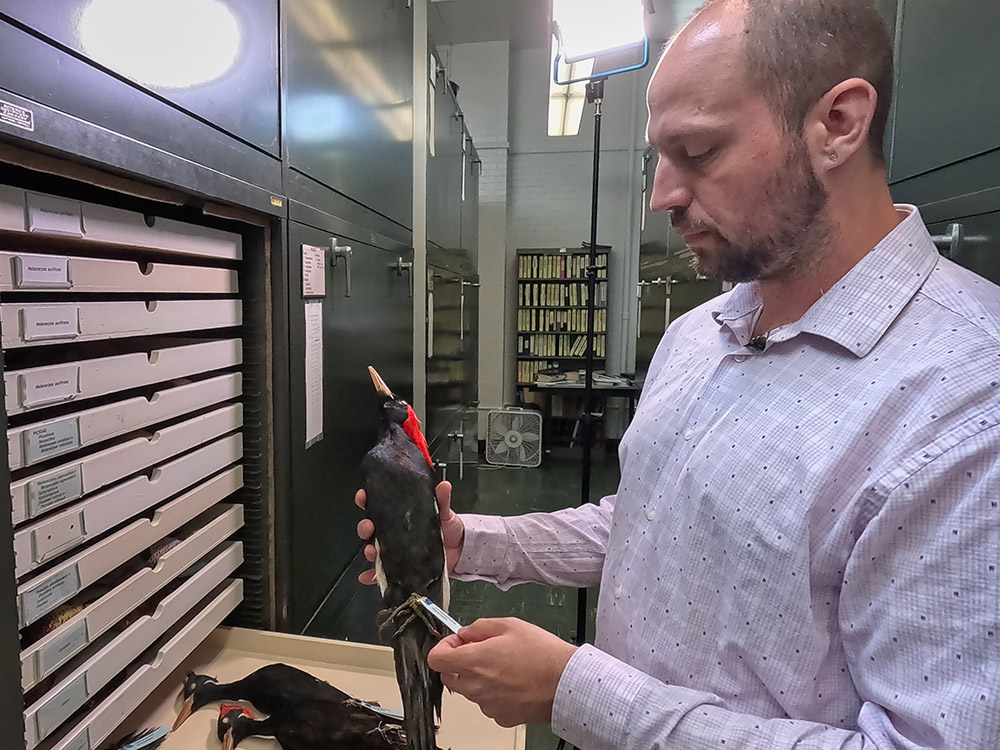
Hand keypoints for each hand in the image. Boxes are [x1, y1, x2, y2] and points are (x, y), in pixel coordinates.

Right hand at [355, 481, 464, 584]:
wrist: (459, 551)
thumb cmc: (448, 529)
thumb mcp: (444, 512)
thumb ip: (442, 499)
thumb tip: (444, 485)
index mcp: (400, 516)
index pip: (378, 505)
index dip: (367, 500)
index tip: (363, 496)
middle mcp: (394, 533)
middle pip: (371, 529)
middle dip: (365, 527)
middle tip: (368, 527)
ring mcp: (395, 551)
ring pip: (373, 550)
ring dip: (368, 550)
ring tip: (371, 551)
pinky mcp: (399, 568)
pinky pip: (381, 573)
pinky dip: (371, 576)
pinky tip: (367, 576)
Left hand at [426, 618, 576, 727]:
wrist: (566, 683)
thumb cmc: (541, 653)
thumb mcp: (510, 625)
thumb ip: (480, 627)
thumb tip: (465, 633)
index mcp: (473, 661)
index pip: (436, 659)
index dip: (444, 647)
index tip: (457, 642)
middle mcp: (475, 686)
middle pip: (449, 676)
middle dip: (459, 662)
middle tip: (480, 651)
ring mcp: (487, 705)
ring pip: (470, 690)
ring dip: (478, 677)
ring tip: (505, 666)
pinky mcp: (500, 717)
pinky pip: (488, 703)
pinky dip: (494, 693)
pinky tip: (514, 682)